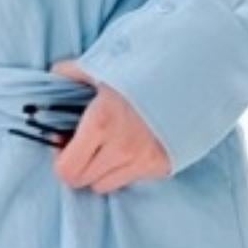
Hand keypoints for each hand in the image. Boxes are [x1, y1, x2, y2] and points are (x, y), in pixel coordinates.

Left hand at [39, 58, 170, 191]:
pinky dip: (126, 167)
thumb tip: (54, 76)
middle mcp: (121, 149)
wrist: (192, 73)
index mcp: (100, 124)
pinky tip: (133, 145)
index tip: (65, 142)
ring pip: (106, 184)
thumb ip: (73, 73)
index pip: (66, 170)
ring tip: (109, 145)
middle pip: (83, 181)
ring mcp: (144, 161)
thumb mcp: (104, 63)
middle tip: (85, 144)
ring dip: (101, 169)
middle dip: (78, 164)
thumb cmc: (145, 66)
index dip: (60, 158)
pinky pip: (132, 178)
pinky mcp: (162, 166)